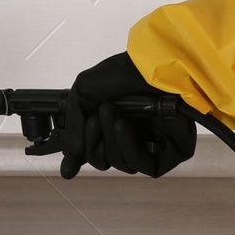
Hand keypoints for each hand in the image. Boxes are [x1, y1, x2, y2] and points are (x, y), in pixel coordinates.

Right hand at [58, 52, 196, 178]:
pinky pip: (141, 164)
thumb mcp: (84, 92)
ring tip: (110, 112)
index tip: (67, 168)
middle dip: (93, 143)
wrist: (149, 66)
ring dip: (110, 139)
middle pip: (103, 160)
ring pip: (120, 164)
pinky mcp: (167, 153)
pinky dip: (127, 146)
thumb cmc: (122, 73)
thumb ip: (73, 124)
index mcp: (111, 125)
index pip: (94, 151)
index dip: (80, 160)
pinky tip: (122, 126)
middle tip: (94, 118)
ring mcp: (148, 146)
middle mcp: (130, 137)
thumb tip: (73, 152)